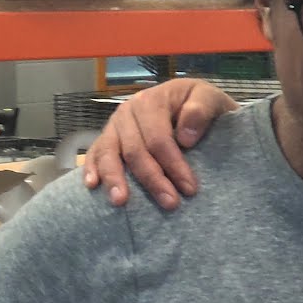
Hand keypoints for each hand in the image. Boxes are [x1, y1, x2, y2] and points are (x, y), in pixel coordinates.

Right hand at [82, 78, 236, 208]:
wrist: (194, 104)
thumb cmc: (203, 106)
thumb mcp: (211, 98)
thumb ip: (202, 110)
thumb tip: (185, 138)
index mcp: (152, 101)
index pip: (159, 138)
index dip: (173, 164)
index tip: (189, 188)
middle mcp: (128, 112)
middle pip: (135, 150)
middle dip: (152, 179)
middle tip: (170, 204)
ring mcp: (115, 125)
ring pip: (109, 153)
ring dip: (114, 178)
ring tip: (120, 201)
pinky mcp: (107, 138)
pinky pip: (94, 153)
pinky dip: (91, 168)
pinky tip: (92, 185)